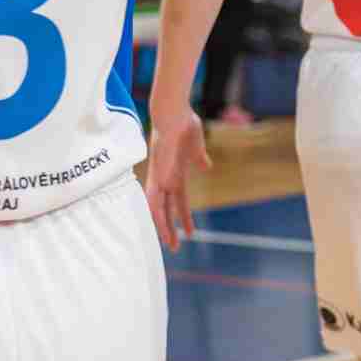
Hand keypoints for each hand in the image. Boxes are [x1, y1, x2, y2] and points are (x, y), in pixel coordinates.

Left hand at [144, 105, 212, 251]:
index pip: (179, 201)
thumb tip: (206, 167)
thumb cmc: (185, 124)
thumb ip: (199, 158)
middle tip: (175, 247)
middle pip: (167, 210)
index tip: (189, 231)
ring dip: (165, 228)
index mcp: (175, 173)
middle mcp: (165, 178)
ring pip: (159, 210)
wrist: (174, 113)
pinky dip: (157, 215)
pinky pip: (154, 200)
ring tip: (172, 245)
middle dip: (171, 228)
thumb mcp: (196, 146)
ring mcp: (160, 178)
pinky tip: (160, 229)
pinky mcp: (157, 175)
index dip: (183, 216)